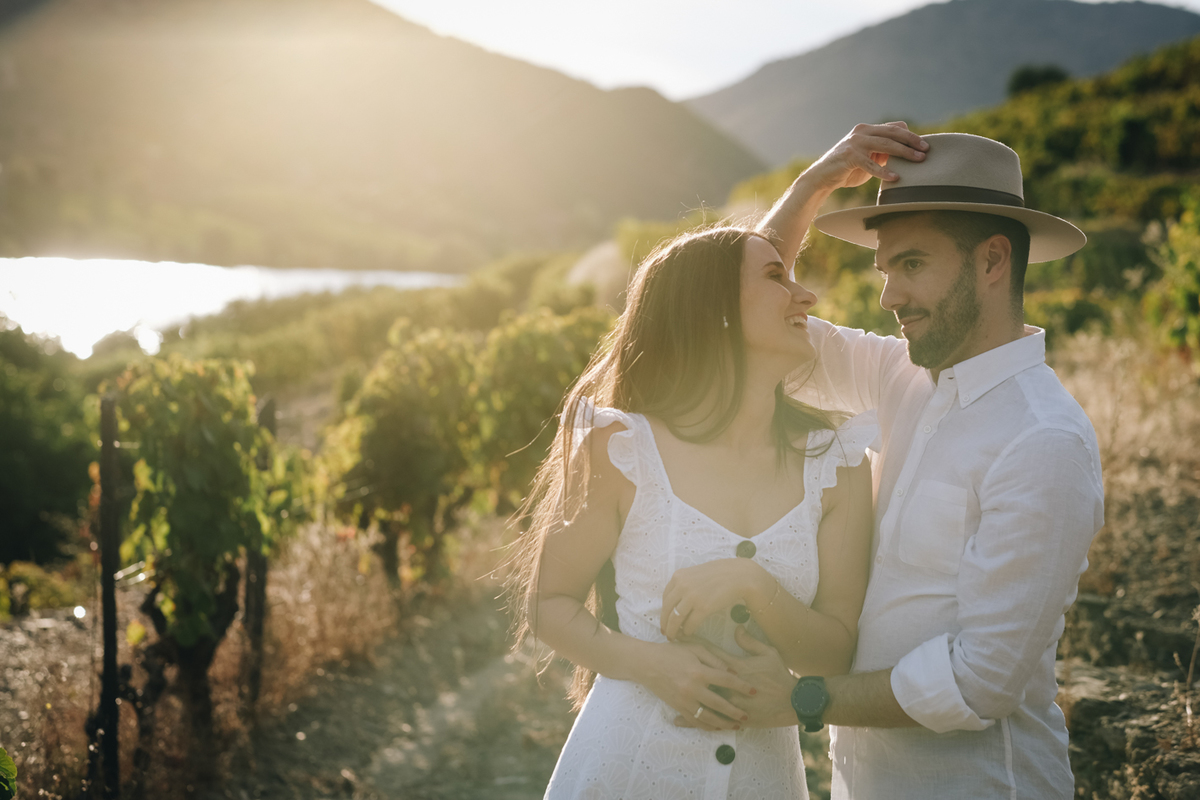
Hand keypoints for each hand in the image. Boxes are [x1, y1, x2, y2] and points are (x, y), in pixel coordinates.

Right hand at [633, 639, 758, 731]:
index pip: (726, 680)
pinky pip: (694, 721)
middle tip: (747, 716)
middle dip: (735, 711)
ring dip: (723, 723)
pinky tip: (717, 727)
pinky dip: (707, 726)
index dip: (741, 686)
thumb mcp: (694, 648)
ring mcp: (684, 701)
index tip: (754, 691)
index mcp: (698, 672)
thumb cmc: (671, 652)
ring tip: (736, 725)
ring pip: (707, 718)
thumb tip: (731, 672)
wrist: (646, 664)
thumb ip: (714, 659)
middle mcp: (692, 689)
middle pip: (719, 704)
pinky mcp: (677, 708)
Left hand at [661, 558, 774, 639]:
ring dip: (673, 631)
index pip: (665, 598)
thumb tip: (677, 601)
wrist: (739, 576)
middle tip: (665, 633)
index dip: (664, 611)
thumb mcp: (696, 574)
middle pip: (667, 609)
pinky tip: (690, 633)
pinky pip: (690, 624)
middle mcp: (682, 585)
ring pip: (675, 619)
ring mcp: (692, 597)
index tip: (664, 620)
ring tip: (674, 637)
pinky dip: (688, 631)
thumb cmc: (719, 574)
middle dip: (665, 624)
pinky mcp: (703, 607)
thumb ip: (685, 584)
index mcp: (678, 576)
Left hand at [672, 626, 797, 729]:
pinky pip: (709, 720)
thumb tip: (736, 628)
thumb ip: (750, 641)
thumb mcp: (768, 653)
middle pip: (701, 677)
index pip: (711, 655)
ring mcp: (730, 704)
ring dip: (682, 695)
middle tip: (664, 665)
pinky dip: (692, 719)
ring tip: (664, 691)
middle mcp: (729, 687)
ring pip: (700, 700)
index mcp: (736, 668)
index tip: (681, 640)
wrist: (793, 703)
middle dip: (683, 671)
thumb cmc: (781, 676)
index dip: (695, 647)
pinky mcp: (732, 719)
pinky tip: (677, 719)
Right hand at [805, 122, 927, 190]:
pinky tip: (896, 178)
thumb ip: (884, 152)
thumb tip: (907, 153)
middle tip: (926, 150)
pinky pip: (872, 164)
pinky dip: (884, 172)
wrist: (823, 177)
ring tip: (918, 161)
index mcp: (867, 129)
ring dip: (904, 153)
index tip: (924, 145)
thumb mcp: (869, 157)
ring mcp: (855, 142)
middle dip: (912, 141)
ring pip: (886, 145)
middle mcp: (862, 131)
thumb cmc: (848, 169)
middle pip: (893, 133)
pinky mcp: (850, 156)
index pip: (894, 127)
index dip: (910, 135)